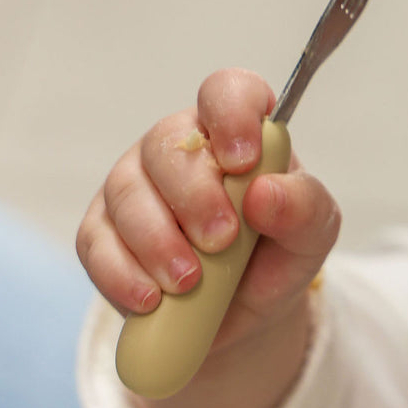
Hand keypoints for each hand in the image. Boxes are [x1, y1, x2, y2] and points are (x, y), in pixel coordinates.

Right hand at [76, 68, 340, 407]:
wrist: (243, 317)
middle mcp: (178, 146)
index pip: (227, 91)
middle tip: (221, 241)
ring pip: (126, 191)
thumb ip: (303, 208)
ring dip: (157, 241)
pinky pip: (96, 242)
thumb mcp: (311, 235)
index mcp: (234, 131)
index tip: (243, 163)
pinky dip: (122, 273)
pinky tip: (150, 298)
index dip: (231, 115)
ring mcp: (134, 185)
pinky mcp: (101, 231)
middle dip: (193, 195)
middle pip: (166, 142)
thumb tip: (265, 194)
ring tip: (189, 281)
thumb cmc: (276, 256)